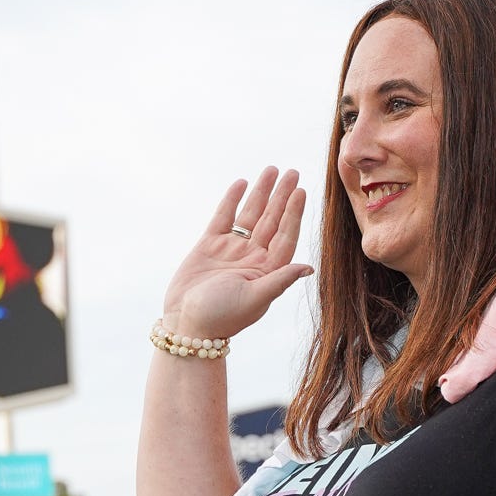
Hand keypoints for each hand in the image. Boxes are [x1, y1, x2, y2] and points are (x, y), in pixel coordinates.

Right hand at [159, 168, 312, 343]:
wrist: (186, 325)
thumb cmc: (222, 318)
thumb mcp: (254, 299)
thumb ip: (279, 280)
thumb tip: (308, 268)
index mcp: (267, 270)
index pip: (285, 236)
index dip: (293, 213)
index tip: (300, 191)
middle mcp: (252, 257)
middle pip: (271, 220)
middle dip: (282, 196)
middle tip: (293, 172)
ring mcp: (231, 249)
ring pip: (250, 214)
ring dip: (261, 193)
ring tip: (271, 170)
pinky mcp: (209, 245)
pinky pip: (223, 217)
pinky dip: (232, 200)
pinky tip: (242, 183)